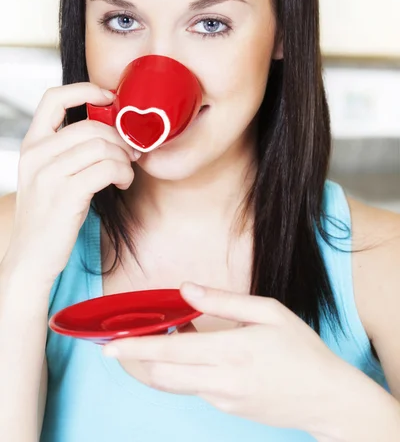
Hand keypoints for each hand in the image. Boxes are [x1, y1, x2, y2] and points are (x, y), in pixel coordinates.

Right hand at [2, 83, 140, 287]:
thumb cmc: (48, 216)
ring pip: (103, 147)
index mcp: (31, 145)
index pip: (53, 98)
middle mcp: (36, 155)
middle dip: (120, 138)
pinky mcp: (66, 194)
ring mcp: (49, 174)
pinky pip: (108, 168)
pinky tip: (123, 182)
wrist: (31, 258)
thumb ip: (68, 151)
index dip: (85, 90)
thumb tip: (114, 131)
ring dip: (125, 159)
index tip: (110, 98)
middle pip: (91, 127)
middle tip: (132, 152)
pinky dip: (124, 173)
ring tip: (126, 172)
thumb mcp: (48, 176)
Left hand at [103, 283, 355, 438]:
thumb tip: (186, 290)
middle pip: (162, 376)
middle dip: (139, 359)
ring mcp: (224, 400)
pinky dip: (185, 370)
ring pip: (176, 384)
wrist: (327, 397)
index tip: (109, 344)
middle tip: (129, 337)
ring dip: (162, 364)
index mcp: (232, 352)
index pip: (171, 353)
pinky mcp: (228, 409)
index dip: (136, 349)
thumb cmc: (301, 348)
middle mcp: (222, 381)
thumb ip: (224, 300)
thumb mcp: (269, 312)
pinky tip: (199, 351)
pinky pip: (196, 388)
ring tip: (169, 336)